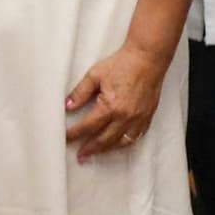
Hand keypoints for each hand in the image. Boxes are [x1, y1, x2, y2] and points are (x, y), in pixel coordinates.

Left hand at [64, 44, 170, 159]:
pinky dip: (124, 143)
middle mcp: (125, 116)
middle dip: (90, 148)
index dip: (75, 134)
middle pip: (104, 140)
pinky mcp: (147, 116)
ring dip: (106, 149)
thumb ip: (80, 92)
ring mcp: (138, 118)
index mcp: (110, 107)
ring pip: (120, 142)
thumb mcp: (95, 75)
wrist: (147, 58)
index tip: (66, 138)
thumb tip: (68, 105)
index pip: (88, 127)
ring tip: (96, 153)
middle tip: (80, 156)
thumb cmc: (123, 64)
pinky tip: (117, 144)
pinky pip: (136, 137)